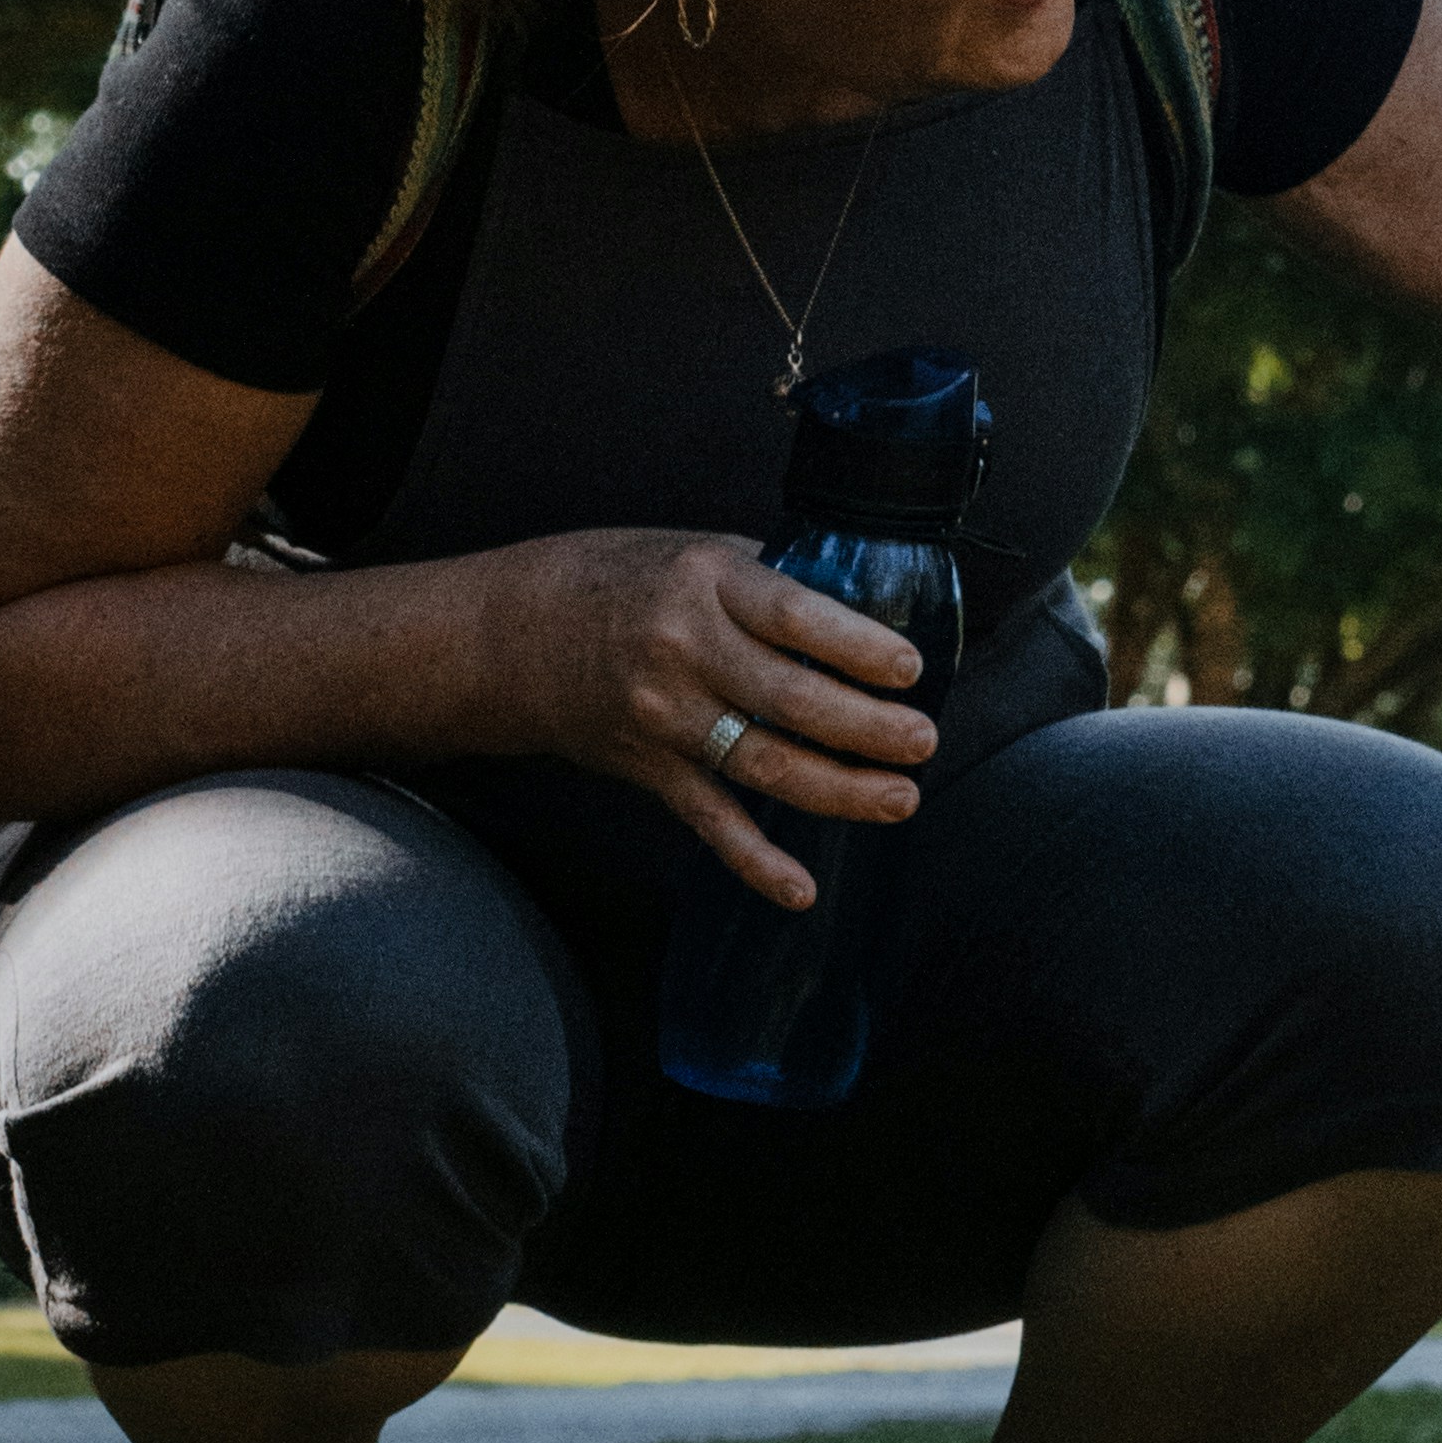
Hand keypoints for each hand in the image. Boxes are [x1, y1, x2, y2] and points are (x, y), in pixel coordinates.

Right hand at [488, 526, 938, 906]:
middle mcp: (684, 650)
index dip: (857, 647)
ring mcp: (663, 716)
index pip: (794, 617)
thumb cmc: (626, 580)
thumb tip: (866, 609)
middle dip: (866, 728)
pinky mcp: (649, 768)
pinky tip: (801, 890)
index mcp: (707, 583)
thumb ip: (774, 582)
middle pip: (788, 700)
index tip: (911, 670)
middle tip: (924, 741)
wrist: (517, 634)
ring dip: (838, 790)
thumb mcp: (700, 552)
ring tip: (901, 798)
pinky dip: (755, 861)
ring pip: (762, 765)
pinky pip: (708, 821)